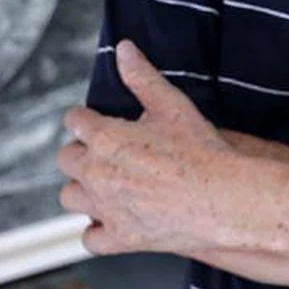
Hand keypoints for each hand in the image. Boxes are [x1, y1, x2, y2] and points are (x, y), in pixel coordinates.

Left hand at [56, 40, 235, 256]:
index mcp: (104, 138)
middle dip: (80, 153)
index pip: (74, 121)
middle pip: (65, 160)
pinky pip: (90, 238)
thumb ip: (142, 76)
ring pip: (69, 198)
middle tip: (100, 152)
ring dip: (82, 189)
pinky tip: (110, 220)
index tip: (92, 121)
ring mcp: (105, 208)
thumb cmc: (199, 151)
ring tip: (101, 184)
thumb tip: (123, 50)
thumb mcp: (170, 104)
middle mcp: (97, 174)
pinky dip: (96, 230)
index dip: (84, 119)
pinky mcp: (119, 238)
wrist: (223, 198)